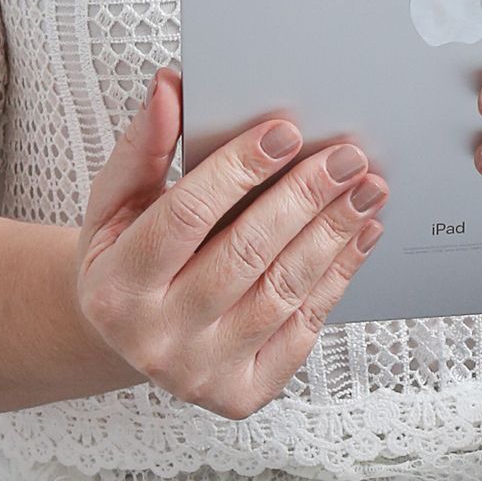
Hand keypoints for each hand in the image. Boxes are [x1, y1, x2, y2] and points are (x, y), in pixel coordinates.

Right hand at [72, 70, 388, 418]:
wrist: (124, 339)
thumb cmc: (125, 257)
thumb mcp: (115, 202)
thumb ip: (142, 146)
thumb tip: (169, 85)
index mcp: (116, 287)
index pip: (185, 216)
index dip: (238, 171)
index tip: (284, 132)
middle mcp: (154, 339)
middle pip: (245, 254)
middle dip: (303, 198)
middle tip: (346, 157)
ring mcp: (200, 373)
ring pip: (282, 292)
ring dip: (333, 235)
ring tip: (366, 190)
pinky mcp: (242, 395)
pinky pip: (302, 329)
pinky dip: (337, 278)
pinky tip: (357, 237)